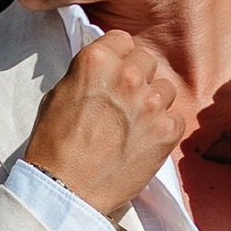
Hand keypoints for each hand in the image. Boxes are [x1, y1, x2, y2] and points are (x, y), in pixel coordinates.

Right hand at [24, 27, 199, 218]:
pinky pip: (176, 118)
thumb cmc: (54, 146)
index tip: (115, 71)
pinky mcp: (167, 131)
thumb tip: (103, 71)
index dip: (118, 56)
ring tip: (133, 125)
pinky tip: (143, 142)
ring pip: (165, 88)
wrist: (65, 190)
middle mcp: (128, 76)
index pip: (122, 40)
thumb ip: (87, 75)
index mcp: (97, 61)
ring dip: (152, 102)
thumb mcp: (58, 95)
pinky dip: (163, 128)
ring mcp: (151, 103)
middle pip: (147, 60)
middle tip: (124, 100)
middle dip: (137, 76)